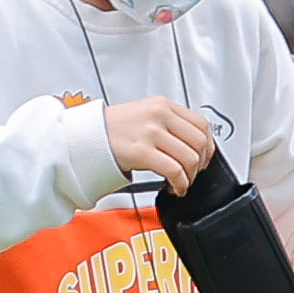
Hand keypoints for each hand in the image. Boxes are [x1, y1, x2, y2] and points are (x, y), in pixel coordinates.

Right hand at [100, 93, 215, 187]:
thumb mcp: (145, 114)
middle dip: (201, 163)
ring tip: (182, 182)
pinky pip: (174, 170)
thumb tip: (194, 143)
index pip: (201, 124)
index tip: (205, 158)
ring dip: (191, 176)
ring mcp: (150, 132)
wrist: (84, 136)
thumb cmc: (112, 129)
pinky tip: (175, 187)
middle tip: (193, 173)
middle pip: (199, 142)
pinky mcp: (141, 151)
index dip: (209, 145)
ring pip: (190, 158)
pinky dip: (180, 183)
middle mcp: (158, 115)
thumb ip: (169, 123)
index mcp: (162, 104)